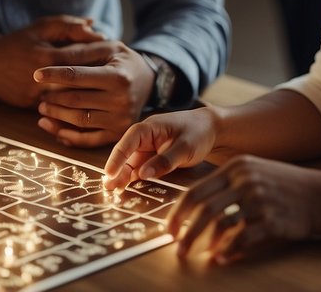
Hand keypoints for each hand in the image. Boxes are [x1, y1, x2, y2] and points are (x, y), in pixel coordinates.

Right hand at [0, 15, 104, 107]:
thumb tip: (93, 25)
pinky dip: (69, 110)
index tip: (112, 58)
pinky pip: (55, 111)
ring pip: (67, 102)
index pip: (82, 61)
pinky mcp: (29, 106)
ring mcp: (34, 95)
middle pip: (78, 85)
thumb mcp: (41, 27)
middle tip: (112, 81)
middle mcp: (41, 79)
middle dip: (96, 83)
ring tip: (102, 94)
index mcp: (47, 56)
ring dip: (85, 99)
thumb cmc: (18, 41)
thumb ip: (68, 25)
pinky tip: (83, 106)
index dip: (99, 60)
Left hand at [33, 42, 154, 146]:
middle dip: (53, 97)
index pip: (77, 76)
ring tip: (42, 108)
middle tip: (39, 94)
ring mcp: (121, 119)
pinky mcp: (118, 133)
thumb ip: (82, 51)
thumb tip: (53, 56)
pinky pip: (89, 140)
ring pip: (79, 121)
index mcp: (118, 76)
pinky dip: (69, 137)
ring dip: (57, 116)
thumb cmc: (123, 61)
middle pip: (76, 100)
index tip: (36, 75)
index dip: (54, 75)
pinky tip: (55, 129)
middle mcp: (121, 100)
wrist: (149, 81)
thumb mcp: (108, 47)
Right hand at [102, 107, 218, 188]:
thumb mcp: (185, 146)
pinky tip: (127, 189)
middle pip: (126, 155)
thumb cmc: (198, 132)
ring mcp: (149, 149)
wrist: (213, 130)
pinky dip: (134, 178)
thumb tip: (143, 174)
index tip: (109, 173)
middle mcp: (144, 139)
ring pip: (132, 164)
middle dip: (116, 170)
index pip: (127, 142)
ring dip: (123, 176)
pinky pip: (141, 169)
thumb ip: (165, 161)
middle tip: (108, 188)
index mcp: (148, 129)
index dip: (117, 158)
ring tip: (113, 191)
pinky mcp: (154, 159)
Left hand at [167, 155, 320, 264]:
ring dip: (204, 242)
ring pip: (221, 224)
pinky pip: (244, 237)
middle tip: (177, 247)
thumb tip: (194, 209)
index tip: (169, 229)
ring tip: (197, 255)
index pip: (196, 191)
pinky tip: (221, 258)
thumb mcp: (252, 174)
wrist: (319, 195)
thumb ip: (225, 186)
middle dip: (186, 231)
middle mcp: (245, 181)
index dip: (178, 213)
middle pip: (204, 209)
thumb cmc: (280, 186)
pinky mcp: (272, 219)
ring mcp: (259, 199)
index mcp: (235, 168)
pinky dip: (229, 250)